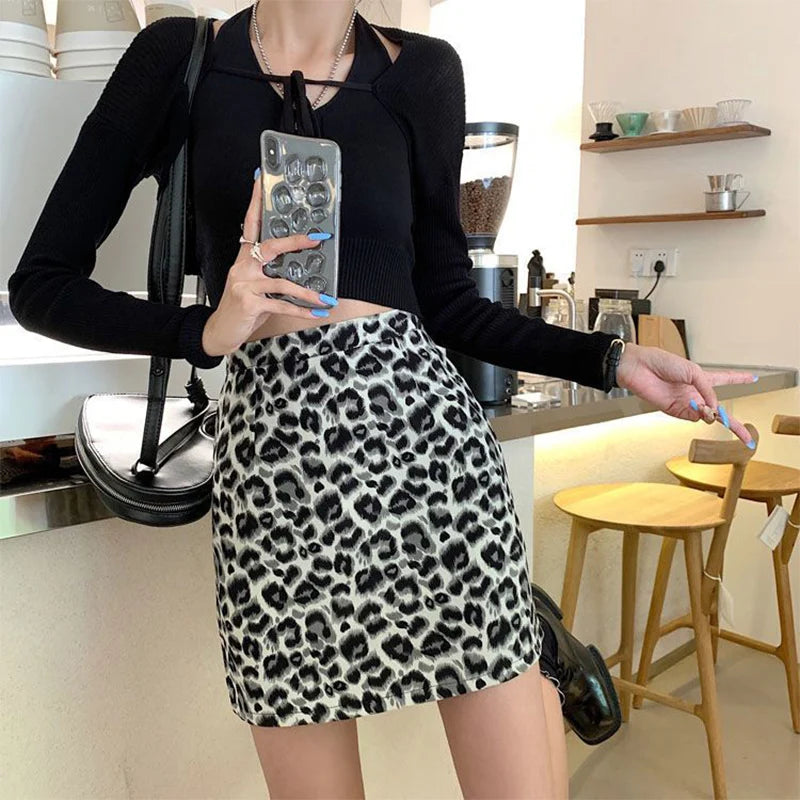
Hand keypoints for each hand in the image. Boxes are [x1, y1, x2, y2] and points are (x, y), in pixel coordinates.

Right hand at [201, 169, 335, 357]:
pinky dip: (301, 310)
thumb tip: (300, 264)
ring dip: (307, 292)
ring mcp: (245, 285)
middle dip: (296, 242)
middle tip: (317, 239)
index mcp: (245, 258)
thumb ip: (271, 271)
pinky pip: (281, 304)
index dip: (256, 201)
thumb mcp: (254, 284)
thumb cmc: (242, 306)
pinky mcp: (249, 303)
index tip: (261, 178)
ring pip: (282, 282)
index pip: (250, 223)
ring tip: (325, 298)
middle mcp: (243, 267)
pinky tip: (316, 312)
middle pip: (270, 246)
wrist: (221, 330)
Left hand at [614, 343, 757, 446]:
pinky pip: (693, 417)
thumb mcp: (692, 371)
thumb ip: (707, 388)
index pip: (724, 379)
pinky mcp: (675, 410)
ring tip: (709, 409)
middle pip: (719, 409)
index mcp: (701, 378)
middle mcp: (696, 392)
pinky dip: (700, 414)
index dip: (738, 378)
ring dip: (713, 414)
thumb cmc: (662, 363)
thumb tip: (715, 407)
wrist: (639, 368)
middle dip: (734, 424)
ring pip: (708, 416)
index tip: (752, 378)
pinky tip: (699, 408)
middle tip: (747, 437)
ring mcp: (686, 403)